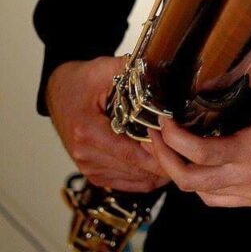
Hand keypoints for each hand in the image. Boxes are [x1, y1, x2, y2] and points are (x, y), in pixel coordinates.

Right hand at [46, 56, 169, 191]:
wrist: (59, 93)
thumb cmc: (80, 82)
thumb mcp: (103, 69)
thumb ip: (132, 70)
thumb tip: (161, 69)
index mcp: (88, 132)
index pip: (132, 154)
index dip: (161, 151)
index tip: (182, 140)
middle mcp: (86, 155)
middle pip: (137, 169)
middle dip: (166, 160)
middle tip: (189, 147)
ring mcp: (89, 168)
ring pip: (135, 180)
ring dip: (158, 170)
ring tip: (180, 153)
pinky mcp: (94, 174)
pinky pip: (127, 183)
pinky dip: (147, 176)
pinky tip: (163, 162)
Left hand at [148, 61, 250, 206]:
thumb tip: (239, 55)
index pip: (200, 154)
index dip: (174, 139)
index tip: (163, 121)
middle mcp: (246, 179)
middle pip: (190, 182)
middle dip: (165, 159)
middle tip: (155, 135)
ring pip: (202, 195)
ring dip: (181, 174)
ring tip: (172, 149)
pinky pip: (220, 200)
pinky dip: (202, 186)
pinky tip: (204, 167)